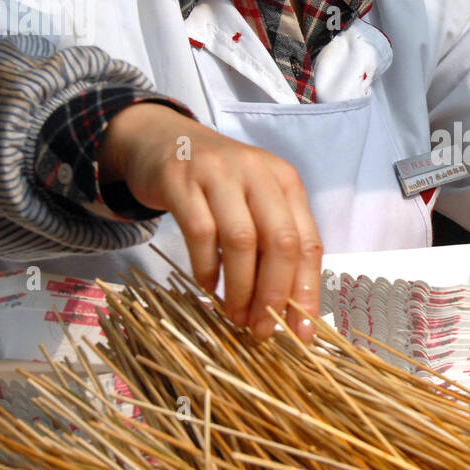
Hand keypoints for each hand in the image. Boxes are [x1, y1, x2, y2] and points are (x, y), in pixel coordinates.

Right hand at [99, 103, 322, 340]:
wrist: (162, 139)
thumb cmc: (217, 182)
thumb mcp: (254, 201)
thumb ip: (272, 243)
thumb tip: (287, 308)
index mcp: (286, 182)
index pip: (308, 242)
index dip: (306, 289)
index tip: (301, 330)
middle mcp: (258, 174)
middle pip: (280, 241)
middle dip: (274, 293)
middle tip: (261, 329)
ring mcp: (220, 174)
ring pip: (242, 240)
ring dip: (241, 287)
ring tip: (235, 316)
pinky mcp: (182, 181)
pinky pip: (200, 232)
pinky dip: (206, 266)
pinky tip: (208, 287)